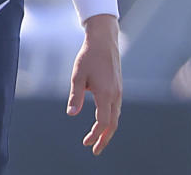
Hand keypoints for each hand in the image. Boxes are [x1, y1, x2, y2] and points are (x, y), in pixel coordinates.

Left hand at [67, 14, 121, 154]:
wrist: (103, 41)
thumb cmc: (88, 57)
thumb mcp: (77, 76)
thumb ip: (75, 96)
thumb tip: (71, 114)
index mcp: (106, 94)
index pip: (103, 122)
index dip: (95, 135)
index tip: (86, 144)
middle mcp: (116, 95)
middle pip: (113, 124)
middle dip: (104, 139)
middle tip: (95, 150)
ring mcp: (119, 91)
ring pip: (116, 117)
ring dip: (107, 130)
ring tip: (97, 139)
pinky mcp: (118, 88)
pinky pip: (116, 109)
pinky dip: (110, 119)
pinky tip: (102, 121)